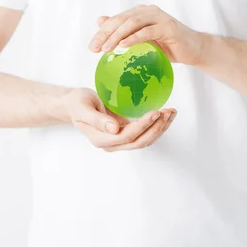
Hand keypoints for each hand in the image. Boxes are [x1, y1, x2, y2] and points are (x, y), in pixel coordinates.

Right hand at [61, 88, 176, 151]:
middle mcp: (112, 143)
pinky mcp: (125, 132)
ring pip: (144, 139)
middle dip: (156, 128)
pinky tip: (165, 115)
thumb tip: (114, 129)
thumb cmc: (77, 104)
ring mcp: (119, 139)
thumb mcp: (83, 108)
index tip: (155, 112)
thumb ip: (97, 120)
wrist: (75, 105)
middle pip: (139, 141)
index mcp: (101, 139)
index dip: (143, 125)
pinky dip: (156, 125)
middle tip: (168, 112)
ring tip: (171, 112)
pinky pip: (144, 133)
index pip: (127, 136)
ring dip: (160, 128)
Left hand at [88, 4, 208, 65]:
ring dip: (117, 36)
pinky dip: (134, 38)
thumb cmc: (168, 46)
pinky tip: (124, 46)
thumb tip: (100, 21)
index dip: (102, 32)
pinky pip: (148, 31)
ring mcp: (159, 17)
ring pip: (132, 23)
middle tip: (94, 48)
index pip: (117, 20)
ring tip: (106, 48)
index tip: (91, 47)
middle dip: (106, 34)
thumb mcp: (142, 41)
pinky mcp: (168, 27)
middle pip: (122, 19)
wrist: (193, 50)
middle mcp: (148, 11)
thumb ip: (124, 32)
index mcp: (140, 12)